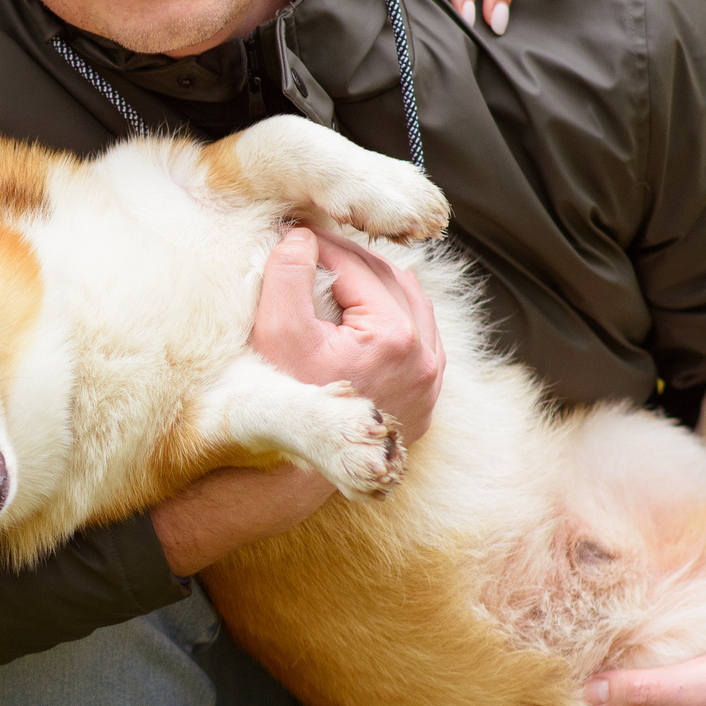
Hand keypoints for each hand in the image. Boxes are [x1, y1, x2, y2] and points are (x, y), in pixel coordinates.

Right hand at [151, 229, 445, 573]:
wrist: (291, 473)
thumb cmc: (280, 402)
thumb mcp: (274, 331)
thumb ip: (287, 274)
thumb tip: (302, 234)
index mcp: (394, 338)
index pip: (360, 267)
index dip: (323, 244)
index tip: (295, 232)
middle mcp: (426, 360)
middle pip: (394, 280)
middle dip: (352, 258)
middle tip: (314, 245)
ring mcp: (431, 383)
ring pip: (413, 306)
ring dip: (377, 282)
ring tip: (337, 271)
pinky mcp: (427, 399)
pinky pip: (419, 338)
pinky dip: (392, 315)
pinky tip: (360, 309)